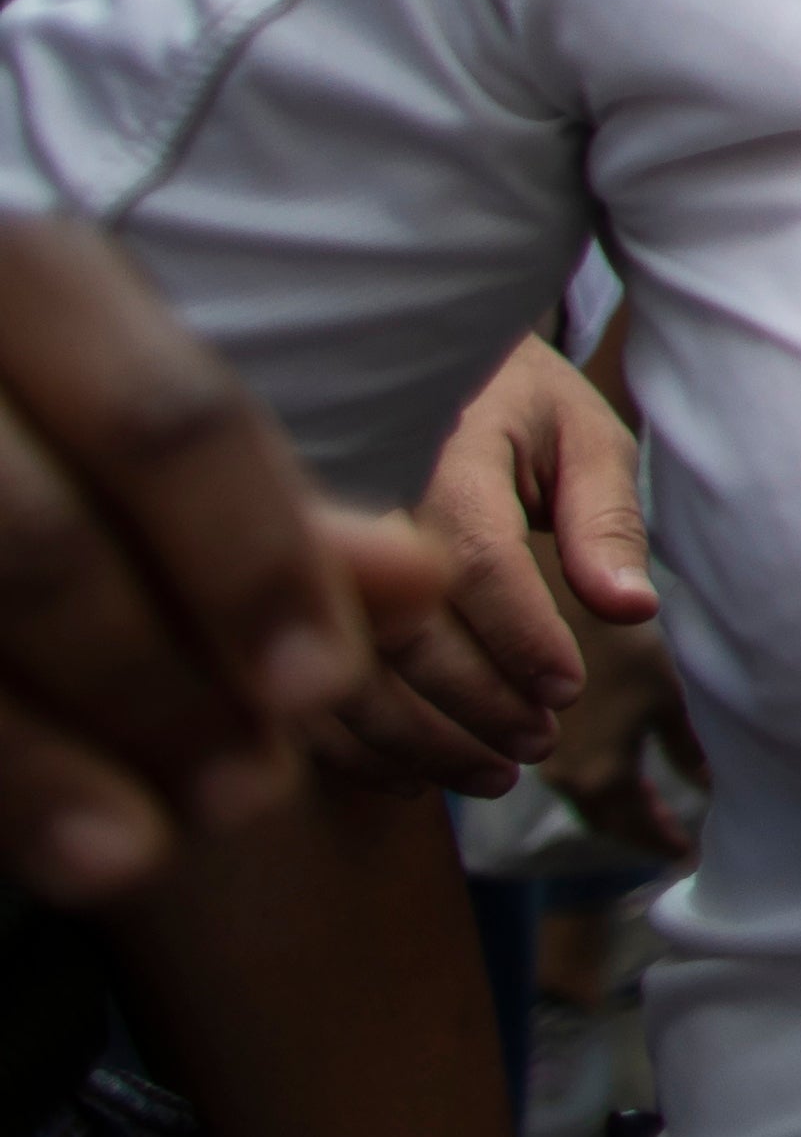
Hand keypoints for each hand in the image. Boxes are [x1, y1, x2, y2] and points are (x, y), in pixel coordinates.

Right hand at [0, 216, 443, 897]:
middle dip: (153, 681)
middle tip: (255, 788)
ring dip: (50, 759)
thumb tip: (425, 588)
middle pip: (37, 545)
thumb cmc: (64, 441)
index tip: (325, 687)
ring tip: (146, 848)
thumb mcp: (157, 445)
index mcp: (33, 284)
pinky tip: (62, 852)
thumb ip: (277, 514)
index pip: (162, 423)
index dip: (251, 560)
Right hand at [334, 341, 655, 793]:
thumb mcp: (579, 435)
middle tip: (538, 744)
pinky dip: (353, 747)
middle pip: (400, 631)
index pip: (473, 560)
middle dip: (475, 705)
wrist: (407, 365)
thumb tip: (631, 609)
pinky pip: (293, 686)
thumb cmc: (515, 406)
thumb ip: (603, 517)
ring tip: (495, 773)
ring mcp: (303, 550)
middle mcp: (354, 501)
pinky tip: (416, 773)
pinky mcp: (277, 592)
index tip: (566, 690)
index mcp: (437, 448)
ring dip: (419, 742)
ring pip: (339, 673)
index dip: (521, 637)